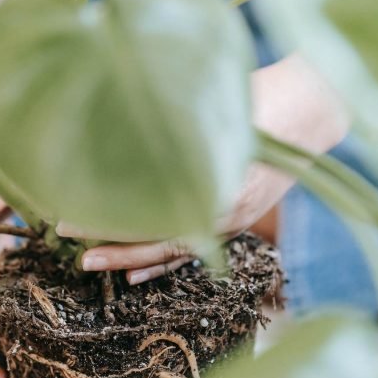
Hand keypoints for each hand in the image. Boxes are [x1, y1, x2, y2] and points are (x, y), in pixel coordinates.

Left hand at [68, 54, 348, 283]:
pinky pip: (191, 252)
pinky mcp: (232, 223)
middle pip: (157, 236)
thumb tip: (117, 137)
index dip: (108, 218)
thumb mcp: (219, 111)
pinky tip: (134, 274)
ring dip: (129, 257)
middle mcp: (222, 209)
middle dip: (110, 240)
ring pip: (171, 249)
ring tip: (91, 261)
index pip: (150, 212)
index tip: (68, 216)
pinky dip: (161, 264)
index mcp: (216, 183)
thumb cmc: (264, 102)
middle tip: (68, 234)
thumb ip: (177, 133)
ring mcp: (229, 221)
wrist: (310, 113)